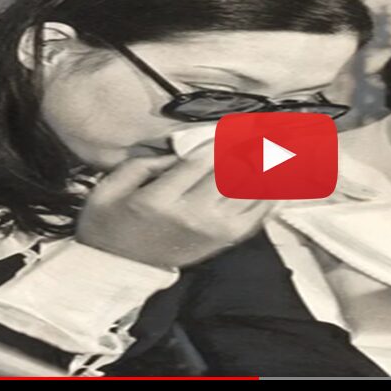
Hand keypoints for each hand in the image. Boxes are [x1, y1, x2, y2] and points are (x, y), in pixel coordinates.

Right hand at [76, 148, 272, 267]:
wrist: (117, 267)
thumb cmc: (110, 222)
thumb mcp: (113, 185)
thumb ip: (147, 162)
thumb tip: (182, 150)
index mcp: (160, 198)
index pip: (203, 160)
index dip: (225, 138)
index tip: (239, 123)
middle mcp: (191, 215)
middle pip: (231, 174)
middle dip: (252, 149)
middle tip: (269, 129)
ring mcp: (211, 231)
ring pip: (248, 194)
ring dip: (266, 169)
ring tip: (280, 148)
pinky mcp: (221, 242)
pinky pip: (255, 217)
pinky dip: (270, 198)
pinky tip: (279, 181)